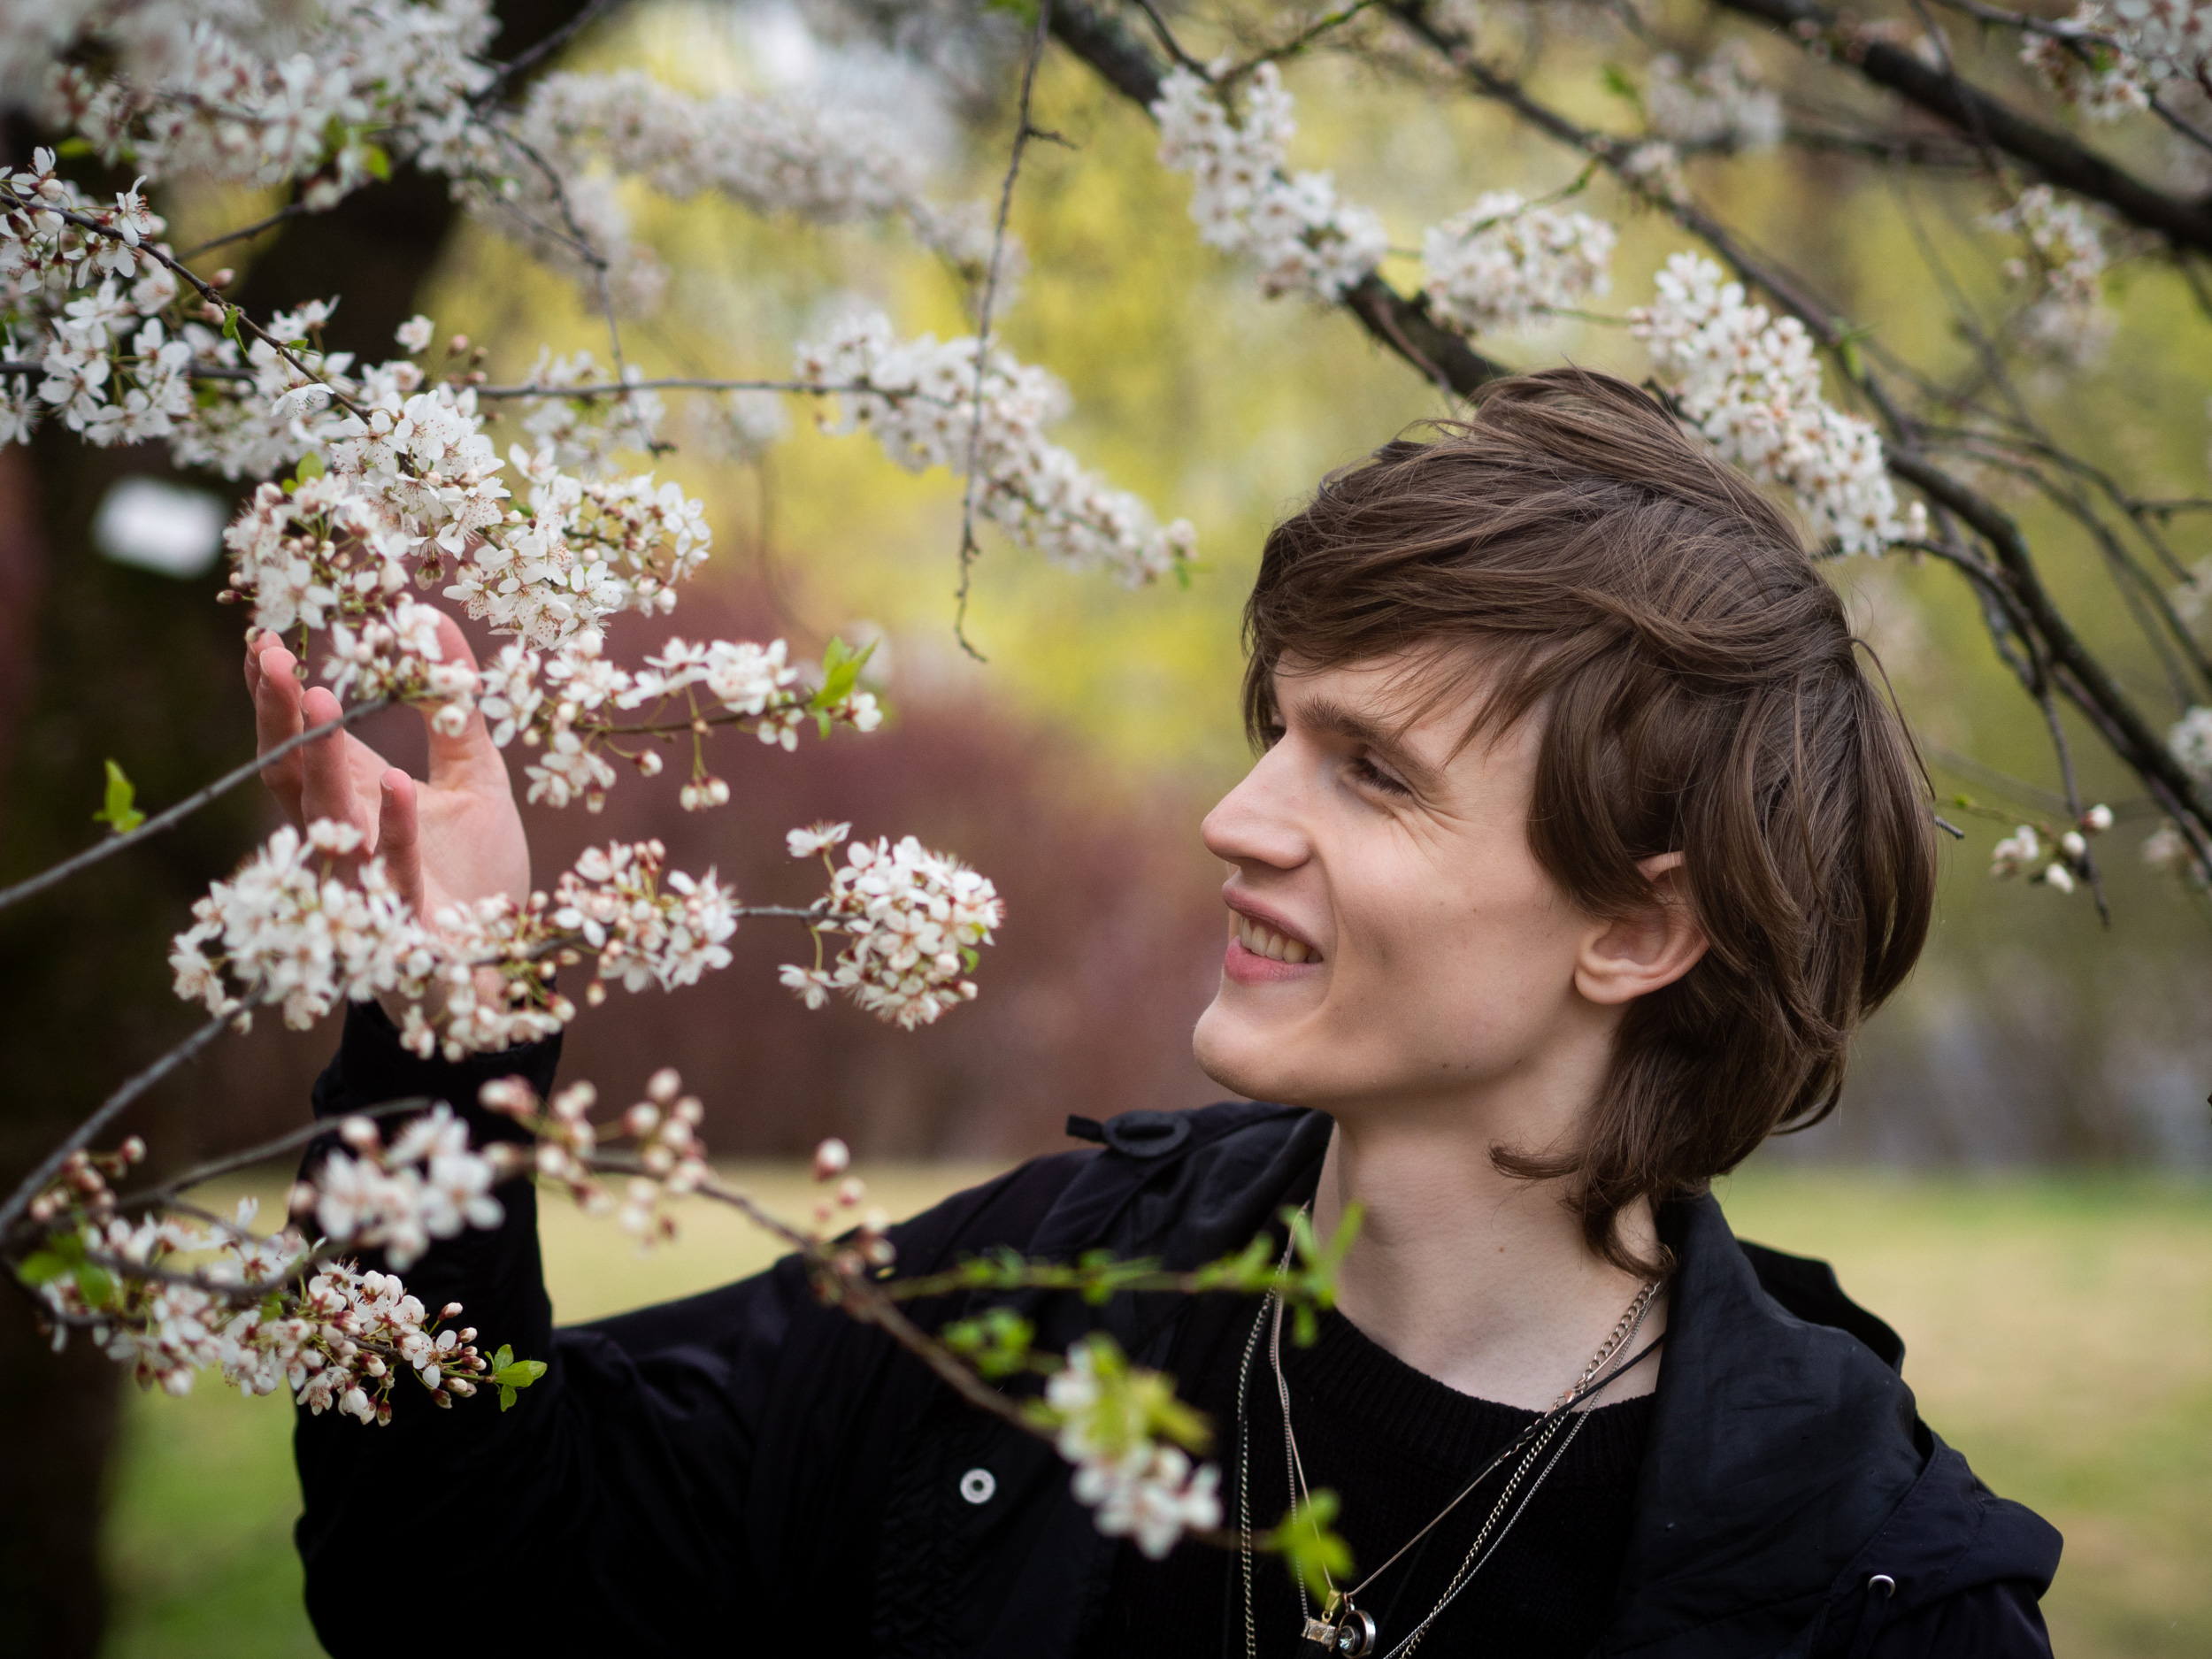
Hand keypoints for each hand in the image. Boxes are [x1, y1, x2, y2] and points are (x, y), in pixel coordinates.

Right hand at [246, 614, 530, 1000]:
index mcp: (356, 799)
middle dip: (278, 719)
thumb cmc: (479, 869)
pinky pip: (392, 870)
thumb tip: (434, 619)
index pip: (301, 743)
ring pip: (327, 823)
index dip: (277, 697)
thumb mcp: (477, 774)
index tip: (262, 640)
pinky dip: (393, 827)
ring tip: (317, 701)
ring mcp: (367, 883)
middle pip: (292, 775)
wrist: (505, 958)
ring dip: (319, 766)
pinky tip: (395, 782)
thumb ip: (456, 706)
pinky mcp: (403, 922)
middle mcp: (346, 839)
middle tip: (273, 659)